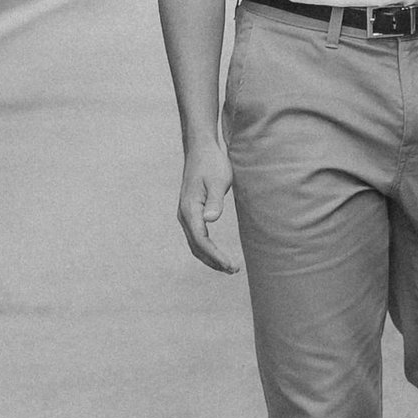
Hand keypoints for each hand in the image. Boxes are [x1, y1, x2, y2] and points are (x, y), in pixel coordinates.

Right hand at [177, 137, 240, 270]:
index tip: (230, 265)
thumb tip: (210, 220)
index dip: (215, 256)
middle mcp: (184, 214)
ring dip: (210, 257)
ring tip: (227, 266)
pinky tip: (217, 252)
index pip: (201, 240)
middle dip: (213, 261)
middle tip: (233, 270)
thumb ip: (215, 201)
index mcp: (189, 209)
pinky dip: (206, 248)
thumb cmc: (212, 162)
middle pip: (196, 246)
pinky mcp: (191, 211)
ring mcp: (186, 213)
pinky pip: (196, 235)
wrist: (201, 147)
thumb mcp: (218, 180)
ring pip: (195, 243)